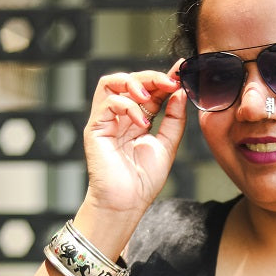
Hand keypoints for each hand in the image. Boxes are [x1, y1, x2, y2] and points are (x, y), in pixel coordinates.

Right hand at [83, 66, 187, 215]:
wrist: (126, 203)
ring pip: (111, 82)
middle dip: (151, 77)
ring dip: (134, 82)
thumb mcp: (167, 145)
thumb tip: (181, 93)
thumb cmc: (143, 181)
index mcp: (137, 119)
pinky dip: (127, 106)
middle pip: (129, 80)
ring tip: (150, 96)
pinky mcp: (95, 128)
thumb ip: (174, 119)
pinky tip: (141, 123)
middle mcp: (120, 116)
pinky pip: (107, 103)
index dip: (164, 79)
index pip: (149, 90)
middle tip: (170, 82)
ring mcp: (106, 121)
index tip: (181, 72)